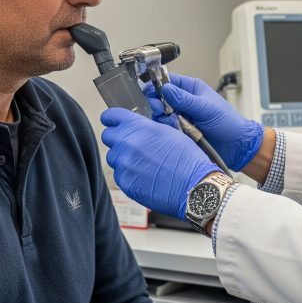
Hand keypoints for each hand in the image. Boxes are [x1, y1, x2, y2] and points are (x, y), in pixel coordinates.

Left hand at [101, 108, 215, 218]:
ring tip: (143, 163)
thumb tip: (136, 127)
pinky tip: (144, 175)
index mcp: (140, 128)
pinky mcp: (124, 182)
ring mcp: (124, 165)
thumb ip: (147, 127)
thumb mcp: (170, 132)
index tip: (112, 121)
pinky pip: (119, 174)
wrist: (193, 186)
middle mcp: (128, 144)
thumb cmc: (187, 159)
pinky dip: (128, 174)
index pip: (111, 116)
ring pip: (113, 156)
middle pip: (108, 136)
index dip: (112, 118)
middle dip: (118, 138)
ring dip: (123, 157)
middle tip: (132, 145)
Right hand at [148, 74, 263, 170]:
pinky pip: (167, 128)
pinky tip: (176, 131)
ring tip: (173, 123)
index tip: (151, 92)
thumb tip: (166, 88)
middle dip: (158, 104)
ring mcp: (182, 116)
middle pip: (161, 98)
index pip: (169, 81)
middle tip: (162, 110)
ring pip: (162, 114)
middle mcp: (184, 101)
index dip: (158, 85)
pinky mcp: (181, 130)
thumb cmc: (227, 122)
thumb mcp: (206, 108)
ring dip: (163, 118)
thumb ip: (185, 99)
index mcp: (192, 89)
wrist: (236, 146)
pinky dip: (168, 129)